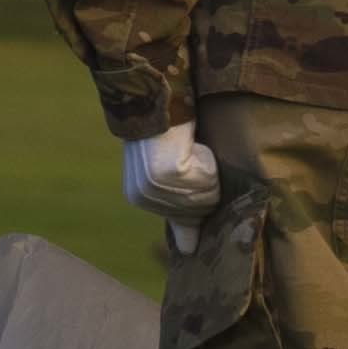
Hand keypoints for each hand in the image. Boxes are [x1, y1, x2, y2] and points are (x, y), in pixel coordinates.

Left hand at [122, 124, 222, 251]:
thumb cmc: (168, 133)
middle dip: (206, 185)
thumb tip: (190, 251)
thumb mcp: (171, 173)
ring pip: (207, 195)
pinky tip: (190, 146)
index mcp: (139, 197)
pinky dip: (207, 159)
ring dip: (208, 170)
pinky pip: (208, 177)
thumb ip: (181, 212)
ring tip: (190, 150)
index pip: (183, 222)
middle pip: (199, 211)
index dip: (198, 205)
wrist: (155, 97)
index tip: (201, 202)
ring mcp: (154, 186)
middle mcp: (143, 197)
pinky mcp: (168, 173)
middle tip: (192, 158)